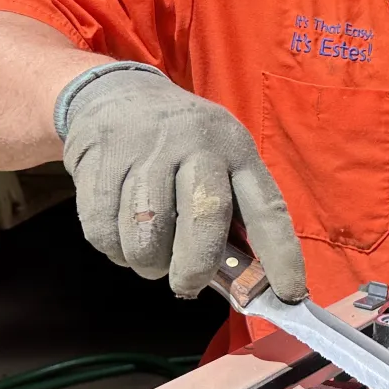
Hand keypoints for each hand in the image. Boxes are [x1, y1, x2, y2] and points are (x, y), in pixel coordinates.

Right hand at [59, 66, 307, 300]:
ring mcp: (145, 149)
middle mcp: (195, 143)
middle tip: (187, 285)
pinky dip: (112, 249)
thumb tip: (241, 283)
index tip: (289, 295)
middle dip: (195, 267)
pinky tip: (121, 236)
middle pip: (204, 218)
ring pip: (146, 233)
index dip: (281, 255)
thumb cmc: (181, 142)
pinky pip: (102, 230)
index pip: (267, 207)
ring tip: (150, 256)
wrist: (115, 92)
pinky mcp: (99, 159)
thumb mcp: (218, 158)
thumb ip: (230, 213)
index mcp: (235, 148)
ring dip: (147, 262)